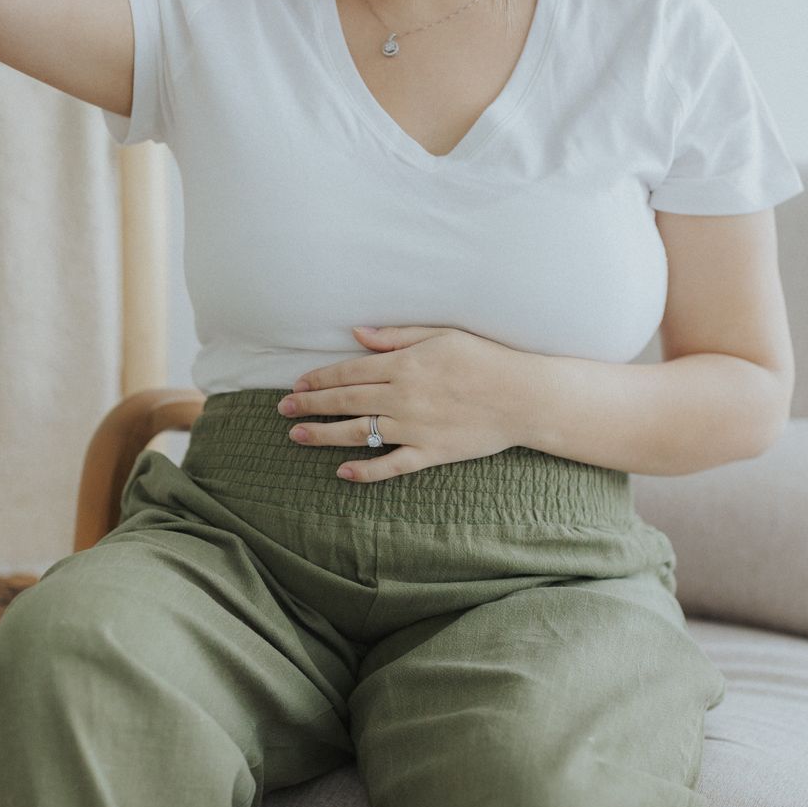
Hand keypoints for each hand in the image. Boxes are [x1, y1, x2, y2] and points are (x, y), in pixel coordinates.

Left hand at [277, 325, 528, 482]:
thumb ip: (395, 336)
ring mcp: (414, 428)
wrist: (524, 396)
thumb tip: (356, 334)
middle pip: (345, 400)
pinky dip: (365, 471)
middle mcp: (403, 397)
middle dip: (310, 405)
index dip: (319, 379)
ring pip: (358, 432)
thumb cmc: (485, 358)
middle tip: (283, 410)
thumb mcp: (441, 334)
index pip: (349, 372)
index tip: (297, 385)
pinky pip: (390, 465)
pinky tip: (342, 472)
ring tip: (297, 436)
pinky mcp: (430, 453)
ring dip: (324, 435)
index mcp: (404, 365)